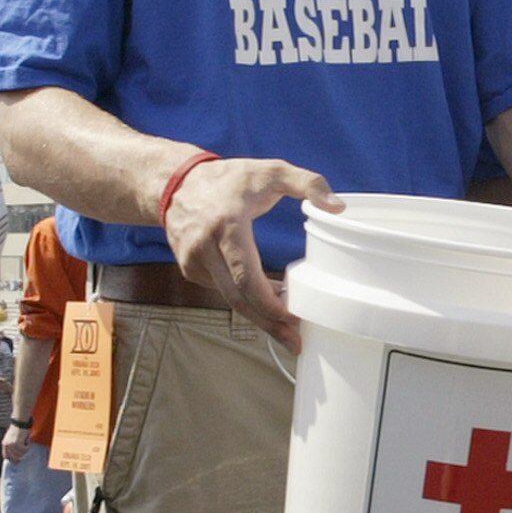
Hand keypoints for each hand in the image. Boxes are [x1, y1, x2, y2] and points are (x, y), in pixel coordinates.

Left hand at [0, 432, 32, 467]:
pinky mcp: (18, 443)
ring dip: (25, 450)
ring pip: (20, 454)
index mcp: (4, 444)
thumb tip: (16, 455)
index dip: (12, 459)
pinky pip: (24, 450)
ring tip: (26, 444)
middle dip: (20, 456)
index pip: (6, 456)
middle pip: (14, 457)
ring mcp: (12, 444)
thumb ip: (11, 446)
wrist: (20, 422)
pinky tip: (28, 442)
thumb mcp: (11, 438)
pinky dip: (28, 447)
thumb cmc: (17, 429)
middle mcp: (7, 445)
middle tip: (24, 451)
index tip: (17, 461)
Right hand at [162, 154, 343, 351]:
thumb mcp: (271, 170)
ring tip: (288, 326)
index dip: (268, 303)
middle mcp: (205, 246)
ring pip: (230, 299)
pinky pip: (223, 290)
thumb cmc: (229, 178)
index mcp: (227, 225)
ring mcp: (194, 261)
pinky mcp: (191, 269)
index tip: (292, 318)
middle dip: (268, 324)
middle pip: (237, 298)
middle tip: (294, 342)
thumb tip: (336, 206)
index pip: (245, 276)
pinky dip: (245, 298)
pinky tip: (267, 298)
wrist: (175, 182)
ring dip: (260, 315)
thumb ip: (307, 182)